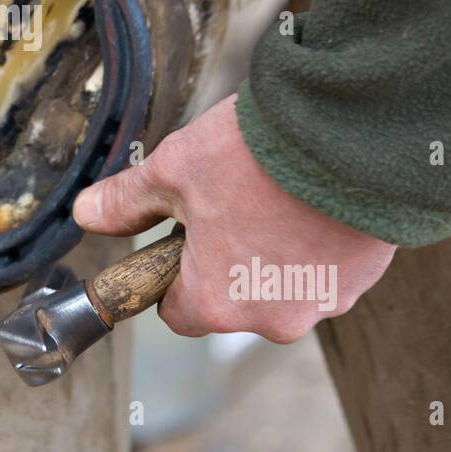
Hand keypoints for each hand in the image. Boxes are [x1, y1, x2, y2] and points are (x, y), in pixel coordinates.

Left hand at [72, 94, 395, 342]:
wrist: (346, 132)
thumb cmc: (252, 156)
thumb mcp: (174, 170)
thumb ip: (128, 202)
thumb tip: (88, 215)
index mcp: (215, 303)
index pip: (178, 311)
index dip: (175, 271)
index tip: (186, 232)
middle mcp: (271, 320)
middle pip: (234, 299)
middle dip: (231, 258)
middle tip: (236, 200)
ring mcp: (322, 303)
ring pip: (283, 285)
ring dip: (278, 253)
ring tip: (280, 196)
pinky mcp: (362, 280)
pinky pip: (327, 270)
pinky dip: (318, 244)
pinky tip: (315, 201)